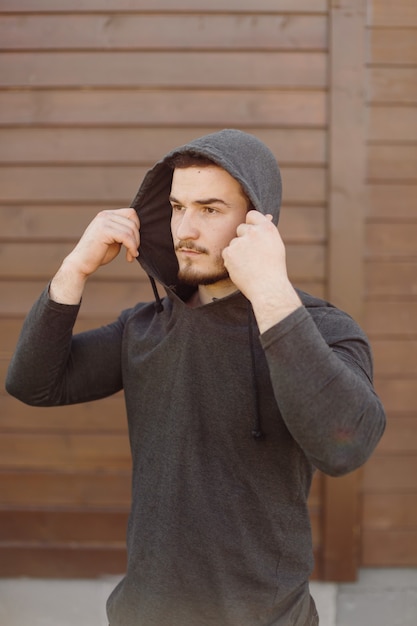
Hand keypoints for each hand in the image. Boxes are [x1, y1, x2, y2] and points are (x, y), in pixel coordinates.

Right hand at [65, 208, 139, 276]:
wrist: (81, 264)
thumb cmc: (98, 254)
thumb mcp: (114, 239)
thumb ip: (123, 232)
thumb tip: (139, 231)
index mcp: (107, 215)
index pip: (131, 213)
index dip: (137, 228)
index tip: (134, 243)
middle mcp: (104, 215)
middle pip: (133, 221)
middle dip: (137, 239)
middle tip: (133, 252)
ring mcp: (103, 221)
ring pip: (131, 230)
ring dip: (134, 245)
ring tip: (131, 255)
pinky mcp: (103, 230)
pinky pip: (126, 237)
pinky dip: (132, 248)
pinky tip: (130, 257)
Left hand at [222, 210, 301, 331]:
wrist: (267, 288)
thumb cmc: (274, 269)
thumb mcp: (275, 245)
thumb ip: (266, 231)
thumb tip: (266, 215)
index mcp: (267, 228)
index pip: (252, 215)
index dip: (250, 224)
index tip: (251, 234)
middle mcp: (253, 232)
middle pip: (240, 228)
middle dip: (243, 239)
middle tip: (253, 255)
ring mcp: (240, 242)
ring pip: (233, 242)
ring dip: (237, 251)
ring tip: (249, 265)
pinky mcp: (229, 252)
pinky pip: (226, 252)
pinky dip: (231, 260)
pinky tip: (242, 268)